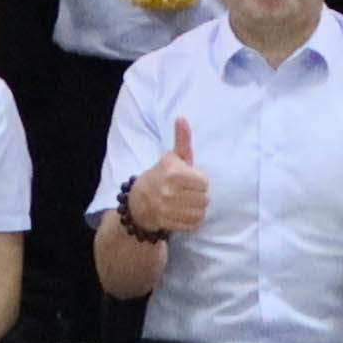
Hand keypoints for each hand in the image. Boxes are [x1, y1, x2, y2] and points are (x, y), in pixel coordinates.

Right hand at [125, 120, 209, 238]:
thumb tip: (181, 118)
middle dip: (199, 195)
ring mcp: (167, 210)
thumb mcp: (171, 157)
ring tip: (187, 203)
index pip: (204, 182)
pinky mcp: (168, 224)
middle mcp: (169, 191)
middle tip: (188, 192)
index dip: (199, 181)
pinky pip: (194, 224)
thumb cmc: (160, 176)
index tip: (190, 180)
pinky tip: (183, 213)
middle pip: (205, 198)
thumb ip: (181, 139)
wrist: (137, 202)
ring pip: (200, 212)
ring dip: (197, 209)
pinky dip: (192, 221)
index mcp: (173, 172)